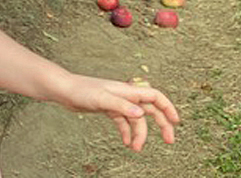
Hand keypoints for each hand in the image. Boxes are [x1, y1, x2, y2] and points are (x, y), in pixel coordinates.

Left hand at [61, 74, 179, 150]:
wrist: (64, 90)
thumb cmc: (81, 90)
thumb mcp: (101, 99)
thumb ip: (121, 106)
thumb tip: (141, 114)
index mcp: (127, 90)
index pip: (155, 96)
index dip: (168, 107)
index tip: (176, 122)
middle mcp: (125, 96)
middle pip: (150, 110)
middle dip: (161, 125)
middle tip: (169, 141)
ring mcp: (117, 103)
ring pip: (136, 120)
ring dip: (139, 134)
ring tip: (135, 149)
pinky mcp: (108, 109)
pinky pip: (123, 122)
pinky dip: (127, 132)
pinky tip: (126, 143)